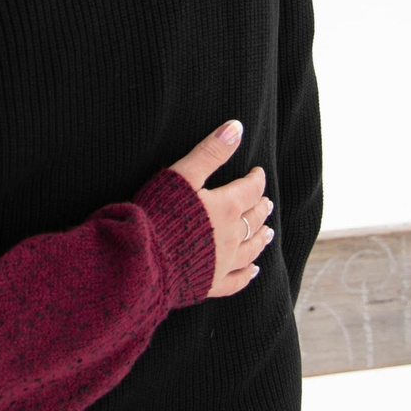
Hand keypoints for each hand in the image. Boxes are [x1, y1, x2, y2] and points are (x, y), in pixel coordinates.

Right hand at [166, 120, 271, 298]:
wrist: (143, 259)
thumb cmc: (158, 213)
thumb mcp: (183, 175)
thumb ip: (210, 152)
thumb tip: (236, 127)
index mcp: (225, 207)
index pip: (250, 190)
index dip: (256, 179)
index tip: (257, 172)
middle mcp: (231, 236)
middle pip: (254, 219)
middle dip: (261, 207)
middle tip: (266, 201)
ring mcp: (223, 262)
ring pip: (251, 249)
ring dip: (261, 238)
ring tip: (268, 232)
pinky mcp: (211, 283)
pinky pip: (237, 280)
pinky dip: (248, 274)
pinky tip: (254, 270)